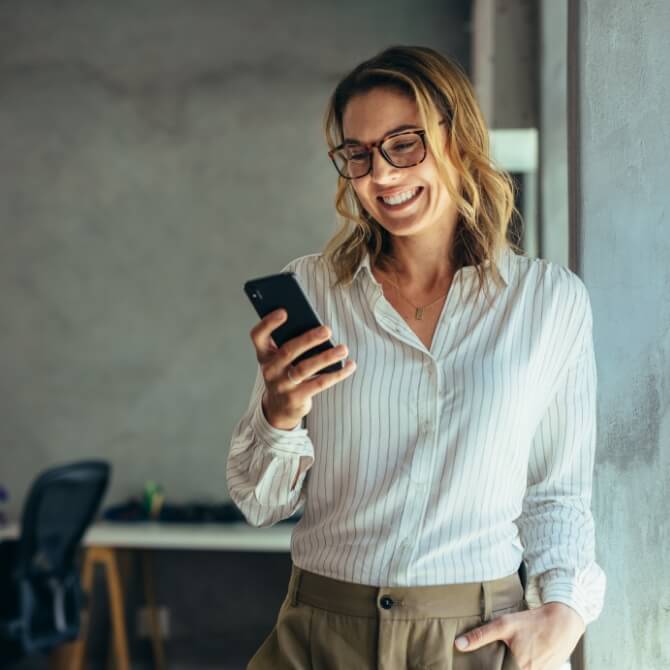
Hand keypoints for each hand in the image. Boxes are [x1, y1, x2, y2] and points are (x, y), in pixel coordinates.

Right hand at [250, 309, 355, 429]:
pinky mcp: (296, 398)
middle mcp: (270, 369)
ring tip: (343, 349)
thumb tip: (320, 329)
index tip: (284, 311)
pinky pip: (319, 383)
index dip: (268, 323)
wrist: (279, 407)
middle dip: (309, 339)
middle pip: (288, 351)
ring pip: (305, 368)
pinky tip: (350, 365)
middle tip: (327, 329)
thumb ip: (291, 342)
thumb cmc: (285, 372)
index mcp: (264, 354)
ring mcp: (282, 385)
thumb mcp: (281, 358)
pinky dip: (337, 374)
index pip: (258, 335)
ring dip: (326, 357)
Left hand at [453, 602, 584, 669]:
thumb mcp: (504, 625)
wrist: (563, 623)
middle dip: (501, 666)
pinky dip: (523, 667)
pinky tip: (520, 659)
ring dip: (512, 666)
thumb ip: (480, 636)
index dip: (492, 668)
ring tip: (509, 657)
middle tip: (499, 658)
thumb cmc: (532, 622)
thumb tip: (458, 644)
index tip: (483, 665)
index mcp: (518, 668)